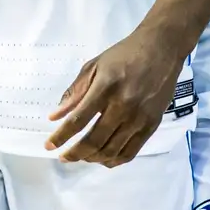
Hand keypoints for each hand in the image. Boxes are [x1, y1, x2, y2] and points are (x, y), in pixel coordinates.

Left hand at [46, 27, 189, 166]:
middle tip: (64, 157)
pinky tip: (102, 158)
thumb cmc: (124, 55)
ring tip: (81, 156)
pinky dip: (114, 160)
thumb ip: (74, 93)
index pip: (79, 120)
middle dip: (75, 153)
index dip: (61, 136)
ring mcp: (140, 118)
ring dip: (92, 158)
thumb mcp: (94, 66)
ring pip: (112, 151)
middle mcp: (123, 105)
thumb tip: (55, 117)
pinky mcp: (152, 125)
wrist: (161, 49)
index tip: (49, 146)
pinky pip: (131, 152)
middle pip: (95, 141)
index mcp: (105, 87)